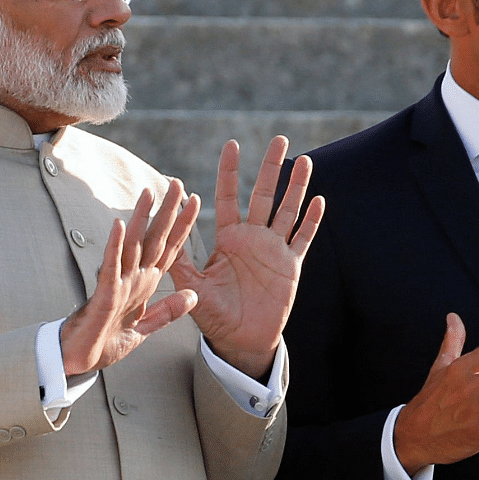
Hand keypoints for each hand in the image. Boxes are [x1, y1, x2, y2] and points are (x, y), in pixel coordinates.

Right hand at [59, 179, 200, 375]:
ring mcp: (118, 283)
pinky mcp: (105, 295)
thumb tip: (192, 297)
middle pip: (154, 239)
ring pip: (132, 245)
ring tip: (148, 193)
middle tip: (177, 182)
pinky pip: (111, 267)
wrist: (77, 361)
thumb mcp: (144, 328)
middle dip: (167, 212)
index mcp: (144, 284)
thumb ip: (167, 312)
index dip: (182, 226)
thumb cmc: (104, 343)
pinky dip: (115, 247)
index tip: (195, 201)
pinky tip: (120, 225)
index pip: (169, 250)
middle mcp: (133, 278)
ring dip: (140, 219)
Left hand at [171, 136, 324, 379]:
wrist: (240, 340)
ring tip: (303, 160)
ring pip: (287, 210)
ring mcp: (274, 249)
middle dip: (270, 167)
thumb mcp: (192, 287)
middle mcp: (253, 238)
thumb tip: (160, 233)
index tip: (232, 145)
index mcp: (228, 238)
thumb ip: (179, 262)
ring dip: (296, 186)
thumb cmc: (214, 315)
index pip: (229, 197)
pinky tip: (318, 200)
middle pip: (264, 194)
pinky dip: (311, 220)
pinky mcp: (291, 265)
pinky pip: (302, 238)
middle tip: (278, 139)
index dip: (230, 172)